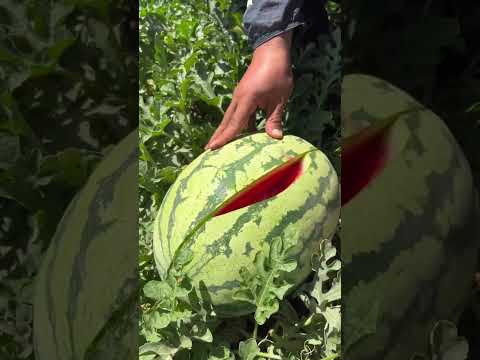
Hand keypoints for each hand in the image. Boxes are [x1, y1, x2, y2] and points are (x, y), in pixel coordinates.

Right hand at [205, 31, 293, 149]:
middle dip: (217, 136)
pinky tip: (237, 134)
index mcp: (247, 99)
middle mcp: (238, 98)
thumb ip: (275, 118)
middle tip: (207, 150)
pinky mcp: (243, 95)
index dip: (225, 138)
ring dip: (224, 130)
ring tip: (217, 144)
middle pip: (226, 121)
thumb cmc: (277, 73)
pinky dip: (235, 124)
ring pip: (229, 117)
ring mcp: (239, 96)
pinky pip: (236, 113)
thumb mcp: (280, 98)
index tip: (213, 148)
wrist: (271, 51)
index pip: (235, 123)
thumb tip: (275, 138)